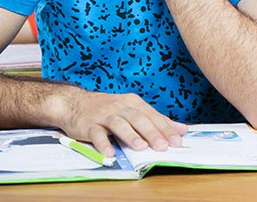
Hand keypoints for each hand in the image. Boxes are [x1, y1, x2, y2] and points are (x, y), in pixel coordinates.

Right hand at [57, 90, 187, 157]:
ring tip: (141, 147)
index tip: (177, 141)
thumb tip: (181, 130)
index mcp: (134, 103)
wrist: (75, 103)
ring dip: (130, 136)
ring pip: (119, 124)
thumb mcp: (133, 110)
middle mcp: (120, 107)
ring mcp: (103, 115)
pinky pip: (96, 134)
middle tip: (163, 146)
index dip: (166, 129)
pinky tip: (110, 153)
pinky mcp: (88, 125)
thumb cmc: (109, 109)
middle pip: (139, 119)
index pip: (153, 116)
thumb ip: (156, 120)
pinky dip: (103, 143)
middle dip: (152, 133)